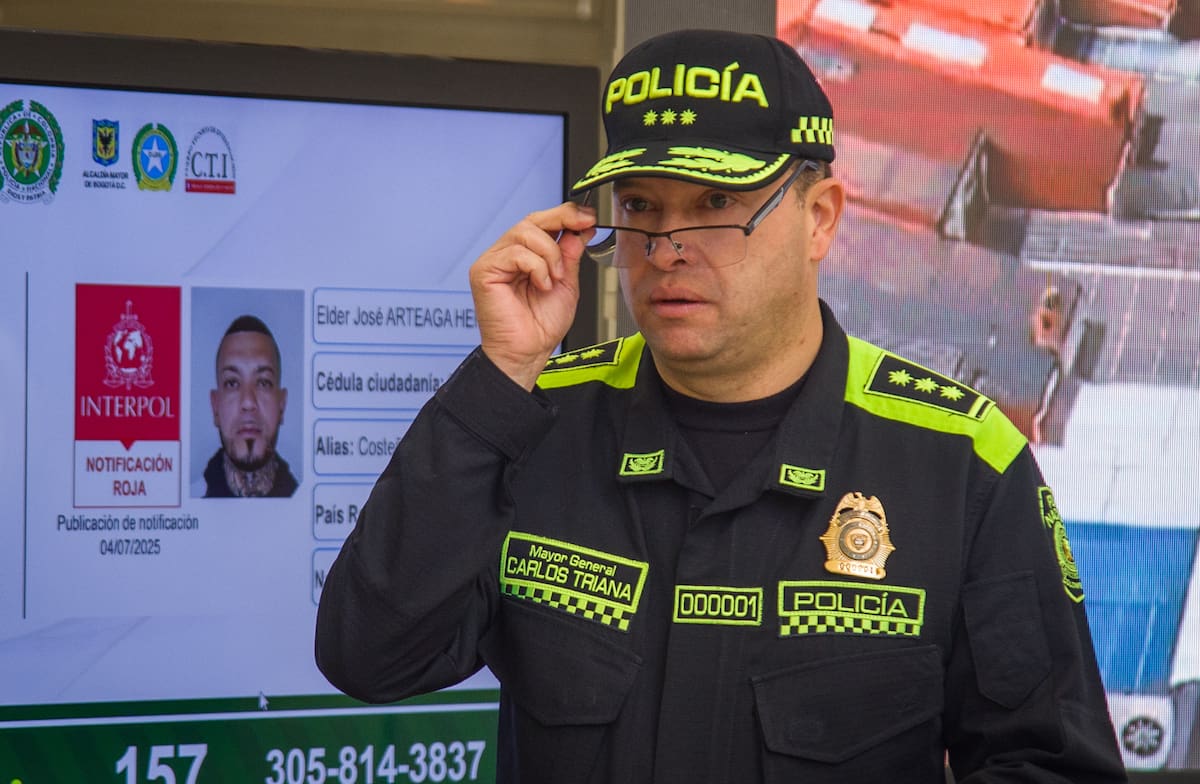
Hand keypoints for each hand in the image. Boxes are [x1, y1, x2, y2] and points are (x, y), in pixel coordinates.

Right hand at [469, 202, 595, 389]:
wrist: (528, 353)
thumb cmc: (541, 327)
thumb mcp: (566, 283)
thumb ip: (569, 255)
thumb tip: (579, 229)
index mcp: (524, 256)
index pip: (541, 223)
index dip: (565, 215)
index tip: (589, 218)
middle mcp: (506, 255)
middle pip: (531, 220)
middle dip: (561, 220)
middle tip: (581, 228)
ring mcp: (493, 261)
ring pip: (525, 232)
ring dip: (550, 254)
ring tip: (555, 278)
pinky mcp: (484, 271)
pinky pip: (516, 252)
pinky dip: (537, 267)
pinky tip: (541, 285)